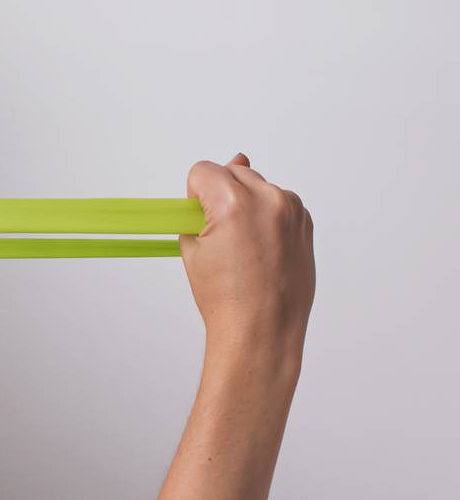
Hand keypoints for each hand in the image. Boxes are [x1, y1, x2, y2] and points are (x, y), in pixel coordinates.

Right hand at [180, 153, 313, 349]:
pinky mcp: (305, 222)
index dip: (193, 194)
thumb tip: (220, 176)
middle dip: (220, 194)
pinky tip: (259, 247)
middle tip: (218, 233)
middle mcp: (268, 200)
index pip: (204, 171)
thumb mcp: (194, 248)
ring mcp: (292, 211)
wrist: (263, 328)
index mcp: (233, 204)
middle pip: (233, 171)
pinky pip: (277, 203)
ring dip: (245, 202)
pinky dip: (265, 215)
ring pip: (257, 185)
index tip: (197, 216)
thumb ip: (201, 208)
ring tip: (241, 244)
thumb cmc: (227, 298)